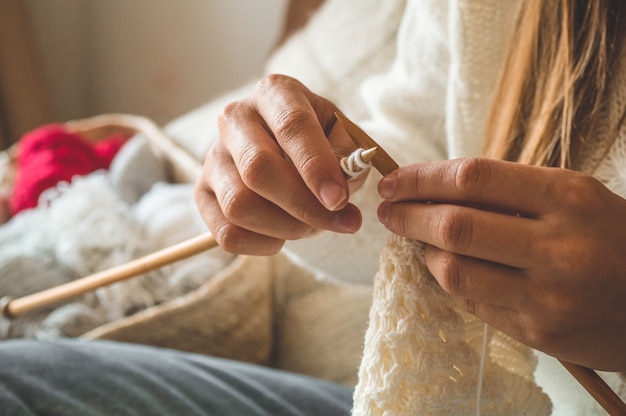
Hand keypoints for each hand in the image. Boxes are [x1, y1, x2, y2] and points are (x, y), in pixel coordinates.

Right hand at [194, 74, 361, 254]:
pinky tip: (283, 236)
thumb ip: (348, 158)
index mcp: (275, 93)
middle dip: (303, 205)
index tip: (339, 200)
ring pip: (239, 205)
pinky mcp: (203, 192)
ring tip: (312, 227)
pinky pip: (226, 232)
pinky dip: (261, 244)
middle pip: (258, 169)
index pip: (291, 126)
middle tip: (341, 222)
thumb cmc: (321, 141)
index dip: (316, 167)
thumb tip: (340, 192)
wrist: (289, 150)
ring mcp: (213, 156)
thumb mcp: (343, 137)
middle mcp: (235, 118)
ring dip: (285, 228)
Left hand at [377, 157, 625, 370]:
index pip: (473, 178)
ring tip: (421, 241)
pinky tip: (451, 269)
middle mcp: (558, 247)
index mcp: (568, 197)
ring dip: (425, 253)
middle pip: (454, 227)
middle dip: (408, 216)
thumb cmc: (612, 237)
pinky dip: (453, 282)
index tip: (394, 181)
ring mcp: (548, 296)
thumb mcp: (574, 195)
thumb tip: (434, 189)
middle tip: (389, 211)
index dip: (421, 178)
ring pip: (454, 272)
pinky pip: (474, 303)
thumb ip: (510, 191)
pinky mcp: (540, 333)